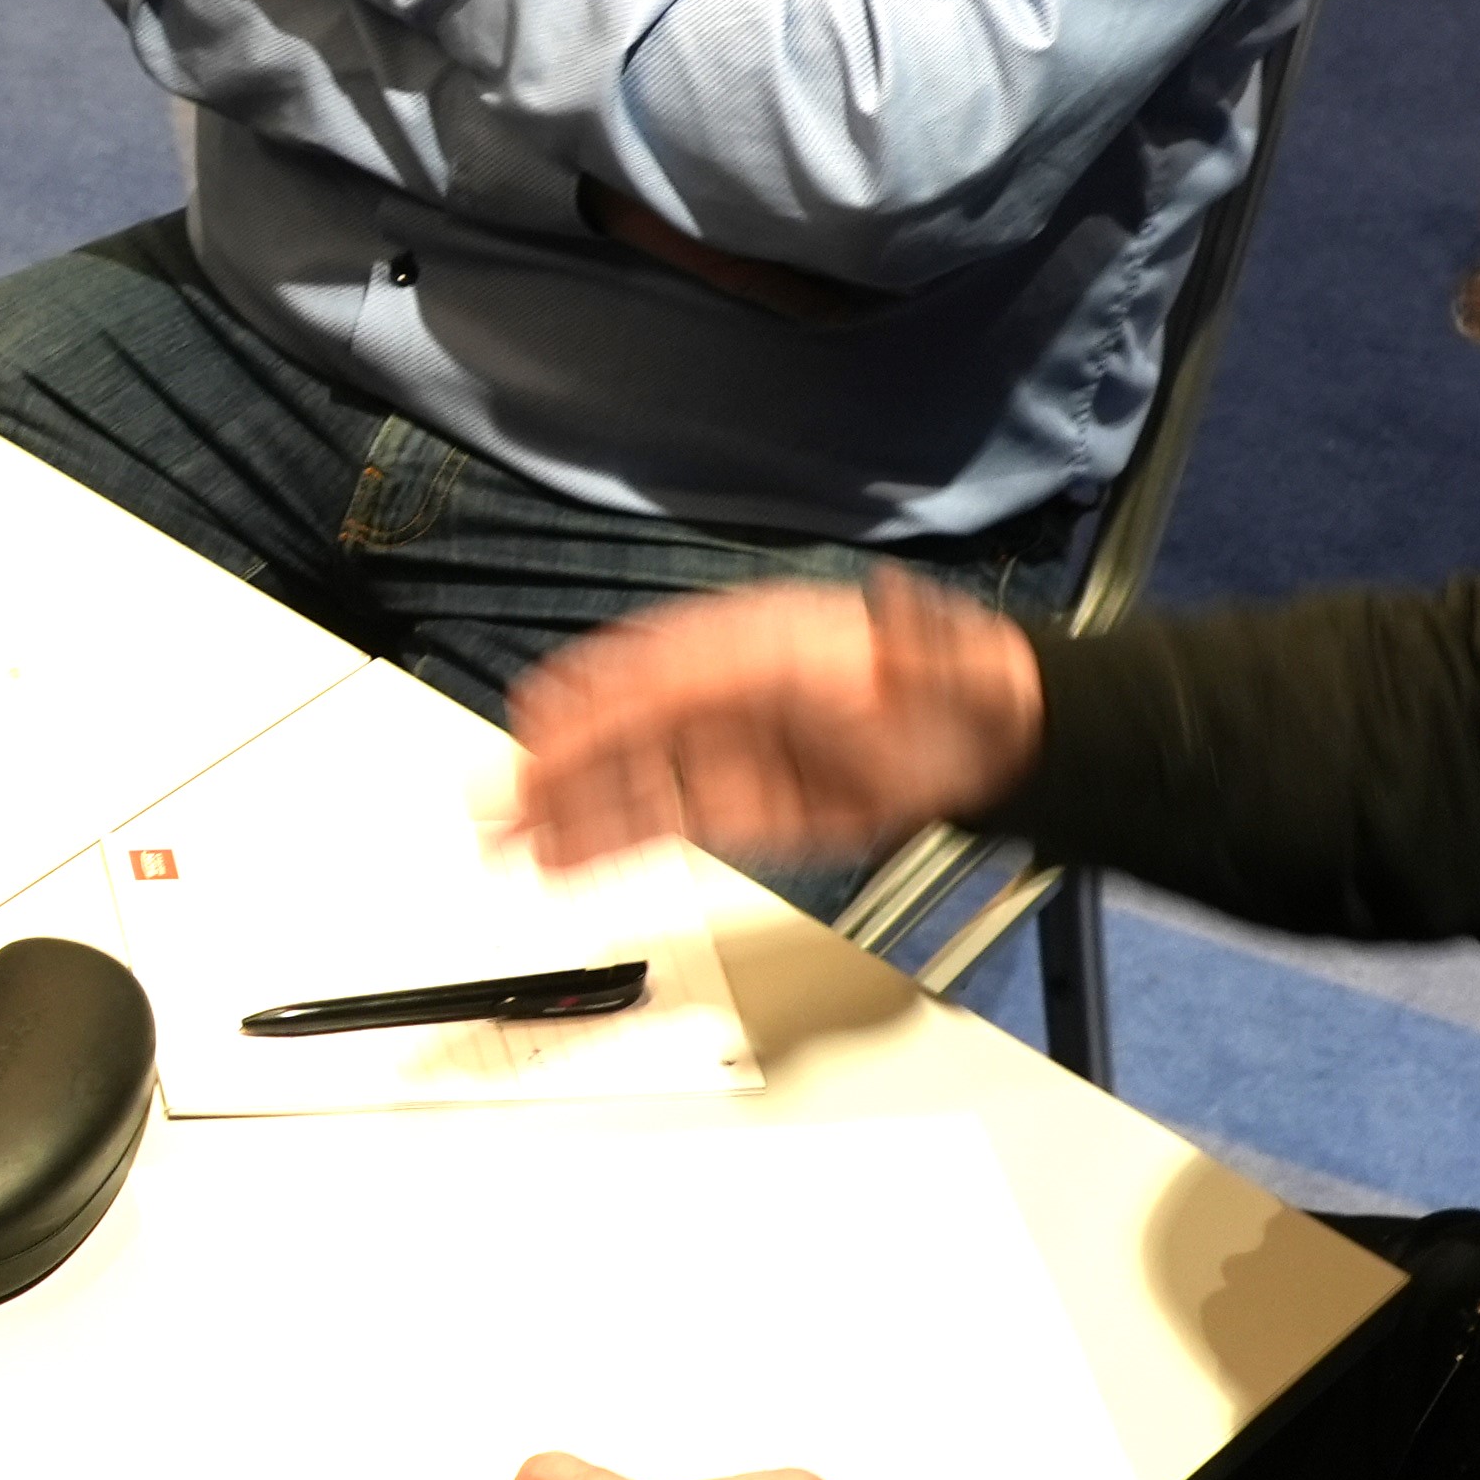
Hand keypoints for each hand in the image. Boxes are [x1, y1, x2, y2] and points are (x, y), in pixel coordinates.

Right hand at [491, 569, 1045, 875]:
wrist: (984, 738)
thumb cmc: (951, 688)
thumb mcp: (929, 663)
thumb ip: (902, 651)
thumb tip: (893, 620)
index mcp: (758, 645)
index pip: (665, 673)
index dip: (604, 699)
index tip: (546, 723)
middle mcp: (725, 694)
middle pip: (624, 728)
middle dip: (558, 764)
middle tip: (495, 797)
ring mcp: (723, 749)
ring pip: (628, 781)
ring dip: (562, 812)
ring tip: (501, 842)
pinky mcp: (734, 802)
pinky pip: (656, 821)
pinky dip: (603, 841)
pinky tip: (556, 860)